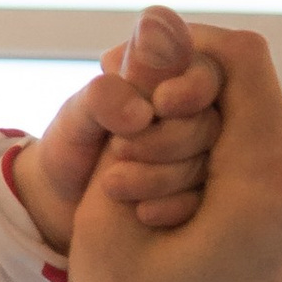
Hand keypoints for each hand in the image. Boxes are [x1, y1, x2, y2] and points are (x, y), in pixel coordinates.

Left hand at [11, 7, 224, 251]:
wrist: (65, 202)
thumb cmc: (70, 147)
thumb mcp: (75, 120)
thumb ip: (102, 99)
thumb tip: (143, 109)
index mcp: (176, 73)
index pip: (208, 68)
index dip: (193, 85)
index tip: (162, 102)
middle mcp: (201, 109)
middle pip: (215, 120)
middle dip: (170, 138)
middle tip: (120, 149)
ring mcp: (209, 152)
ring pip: (216, 163)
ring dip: (166, 176)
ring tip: (114, 184)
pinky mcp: (208, 194)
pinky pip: (213, 201)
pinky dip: (177, 207)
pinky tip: (143, 213)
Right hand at [69, 30, 281, 281]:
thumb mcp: (105, 216)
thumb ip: (132, 112)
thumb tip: (155, 23)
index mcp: (278, 191)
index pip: (244, 59)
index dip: (183, 55)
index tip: (136, 83)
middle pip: (256, 96)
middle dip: (191, 118)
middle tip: (140, 186)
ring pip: (274, 123)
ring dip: (219, 144)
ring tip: (175, 213)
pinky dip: (249, 169)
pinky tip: (214, 221)